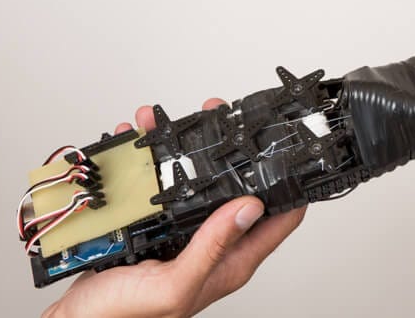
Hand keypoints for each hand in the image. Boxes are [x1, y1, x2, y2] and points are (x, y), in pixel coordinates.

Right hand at [40, 100, 304, 317]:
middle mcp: (212, 243)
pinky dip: (148, 159)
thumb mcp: (172, 285)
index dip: (291, 183)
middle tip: (219, 116)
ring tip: (166, 122)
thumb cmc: (123, 316)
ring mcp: (184, 231)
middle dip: (233, 150)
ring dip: (181, 147)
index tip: (287, 148)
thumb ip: (212, 249)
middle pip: (238, 187)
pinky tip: (136, 140)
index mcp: (230, 261)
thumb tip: (250, 208)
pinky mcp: (155, 225)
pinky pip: (159, 184)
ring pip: (195, 179)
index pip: (281, 218)